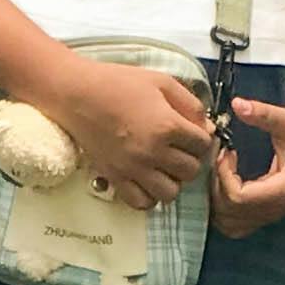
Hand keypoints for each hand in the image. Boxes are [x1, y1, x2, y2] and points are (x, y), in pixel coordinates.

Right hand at [60, 59, 212, 206]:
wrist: (78, 95)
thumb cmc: (120, 83)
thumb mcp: (162, 82)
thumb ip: (190, 104)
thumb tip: (207, 127)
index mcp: (167, 126)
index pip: (202, 145)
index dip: (202, 138)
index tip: (193, 133)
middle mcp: (152, 153)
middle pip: (191, 171)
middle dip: (190, 159)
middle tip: (179, 148)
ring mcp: (133, 169)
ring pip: (170, 193)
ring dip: (172, 180)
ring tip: (164, 165)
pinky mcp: (115, 179)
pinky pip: (142, 202)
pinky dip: (149, 195)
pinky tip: (147, 178)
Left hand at [208, 98, 284, 235]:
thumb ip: (263, 114)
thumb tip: (237, 104)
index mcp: (281, 190)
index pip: (239, 197)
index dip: (225, 175)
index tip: (229, 152)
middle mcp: (274, 210)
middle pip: (229, 211)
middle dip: (218, 184)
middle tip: (223, 160)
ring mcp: (268, 217)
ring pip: (228, 223)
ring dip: (217, 198)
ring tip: (223, 173)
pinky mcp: (263, 217)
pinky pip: (233, 225)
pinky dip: (222, 209)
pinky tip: (226, 186)